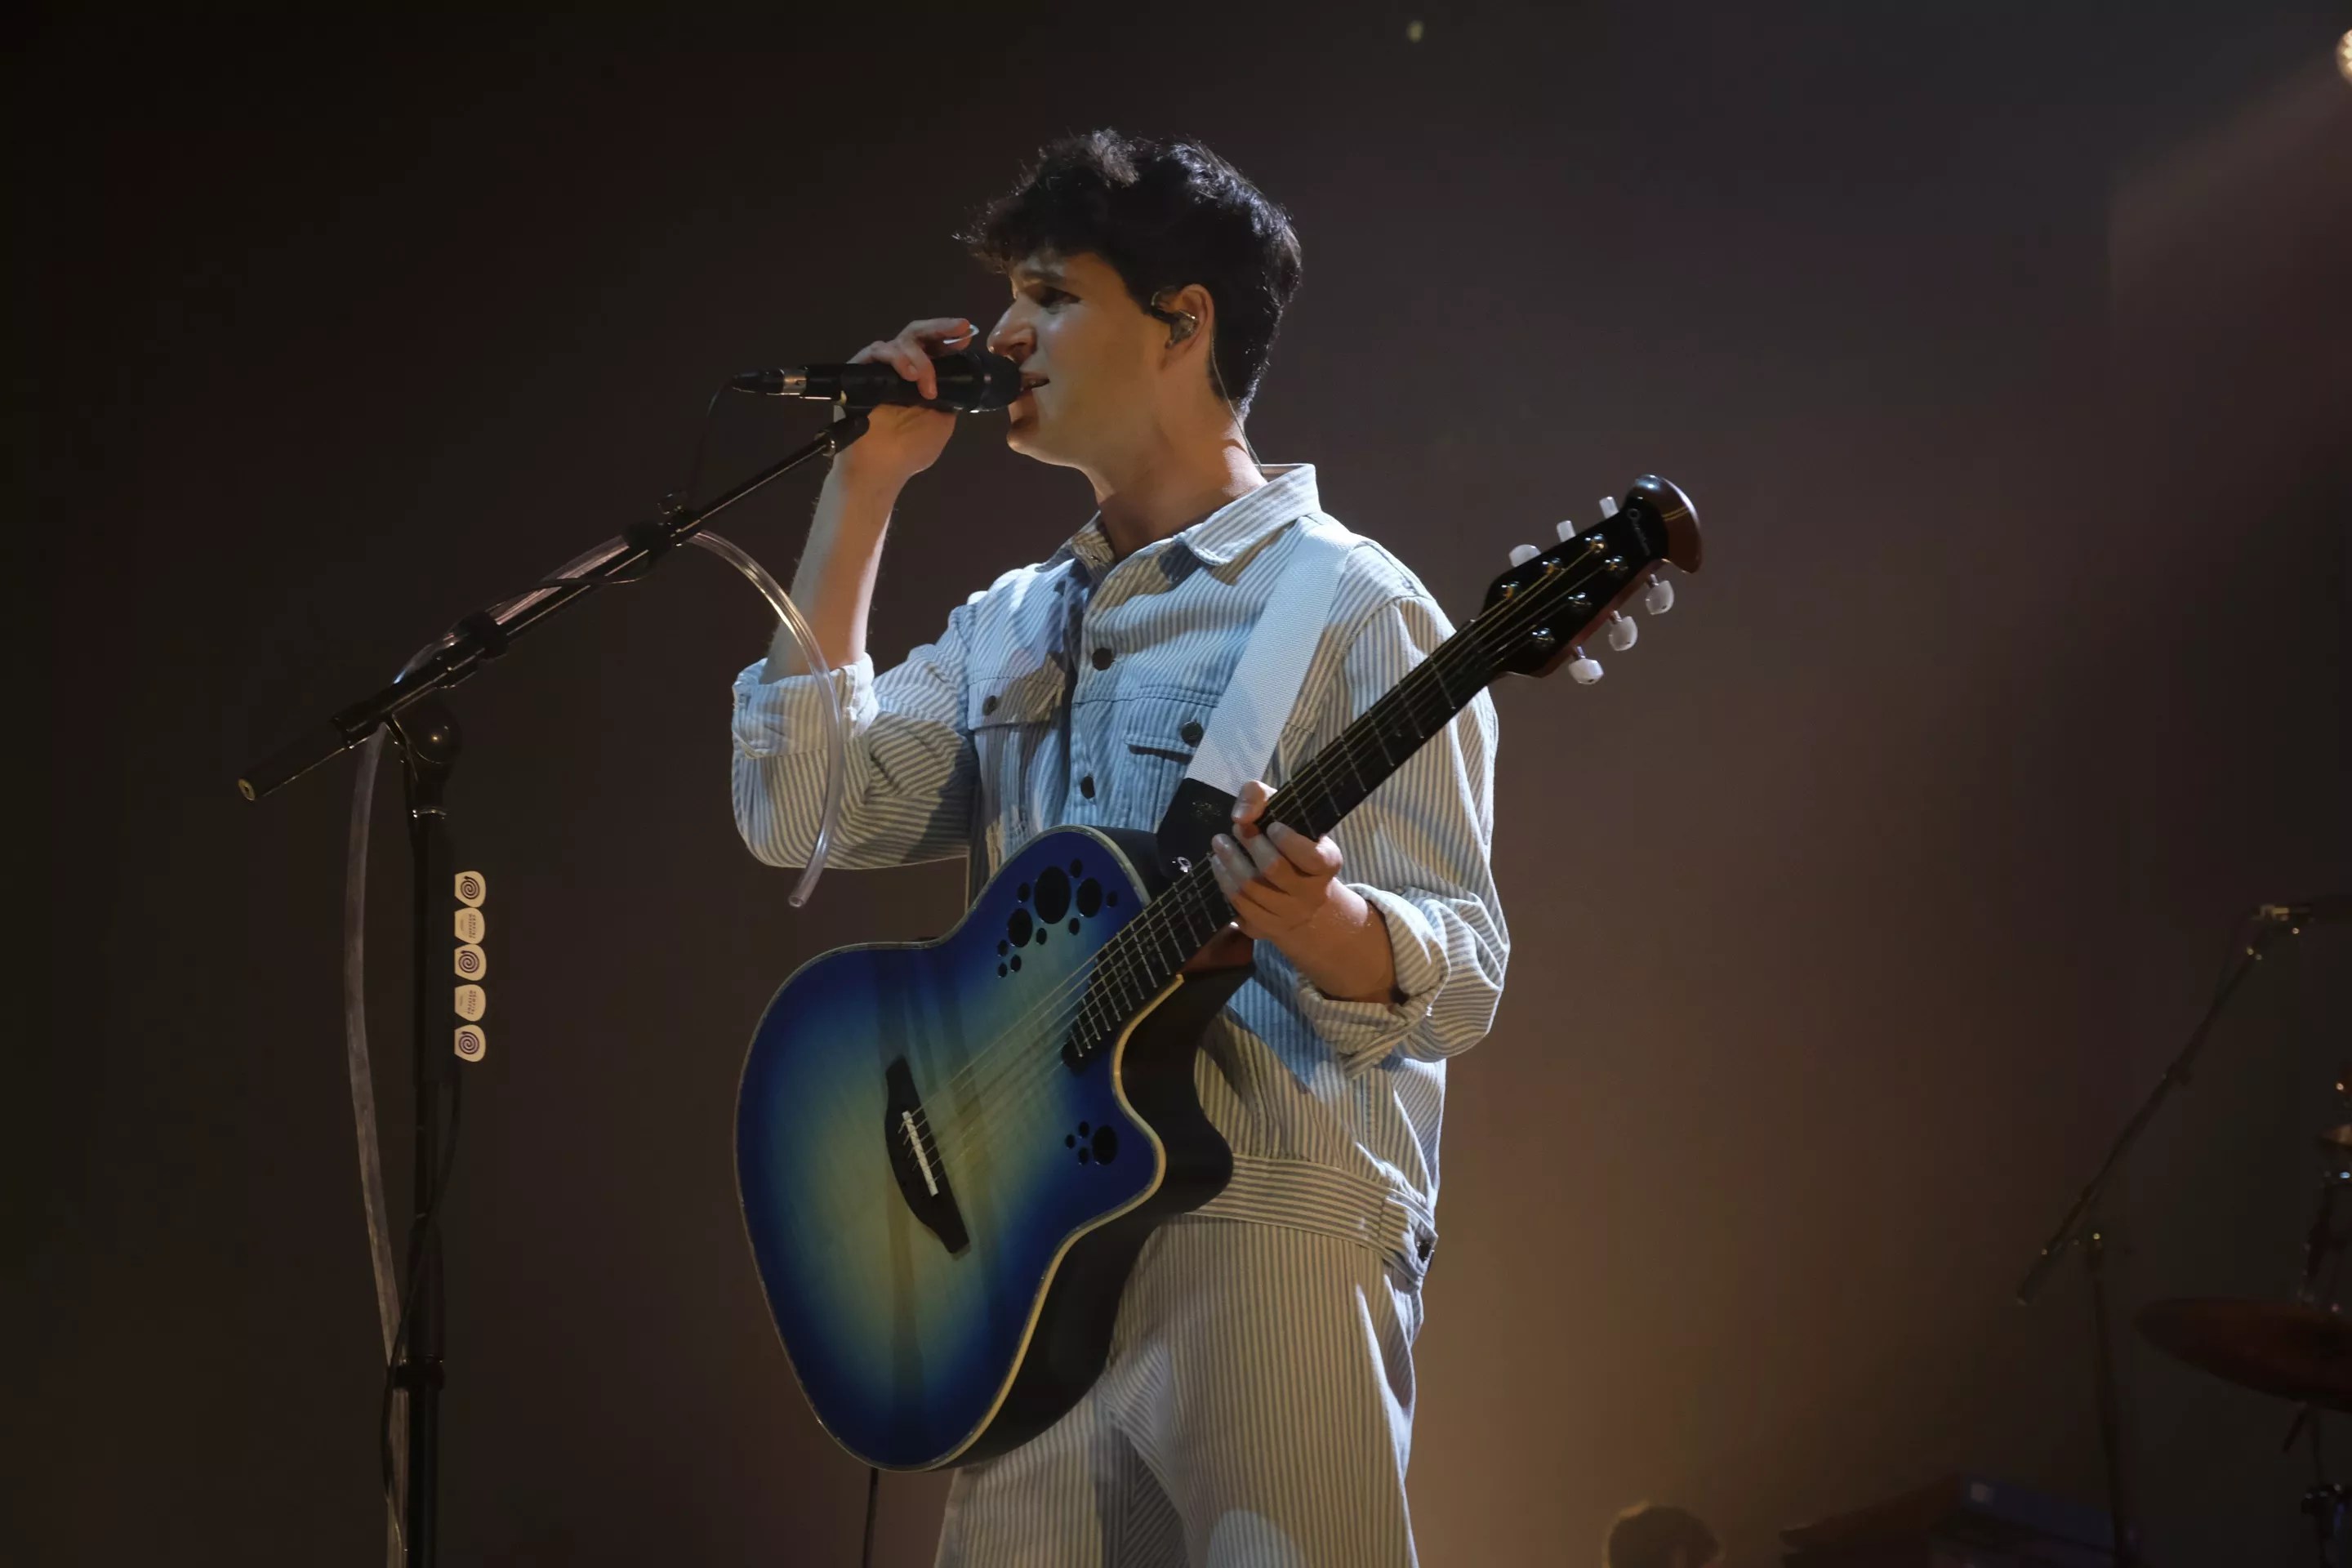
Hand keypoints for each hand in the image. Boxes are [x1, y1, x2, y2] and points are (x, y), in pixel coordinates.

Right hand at [831, 317, 972, 490]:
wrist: (882, 469)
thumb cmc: (910, 451)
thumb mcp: (942, 421)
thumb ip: (950, 396)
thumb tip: (958, 378)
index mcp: (920, 379)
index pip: (934, 349)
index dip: (949, 338)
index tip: (965, 334)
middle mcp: (899, 369)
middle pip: (917, 336)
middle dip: (940, 328)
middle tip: (957, 329)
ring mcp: (879, 369)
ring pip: (900, 343)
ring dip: (919, 359)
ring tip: (926, 383)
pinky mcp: (859, 372)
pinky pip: (877, 352)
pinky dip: (896, 358)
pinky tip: (909, 375)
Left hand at [1208, 780, 1351, 944]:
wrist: (1305, 899)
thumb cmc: (1294, 845)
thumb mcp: (1288, 813)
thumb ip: (1262, 797)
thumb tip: (1241, 816)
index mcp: (1326, 865)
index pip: (1311, 856)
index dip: (1288, 840)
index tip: (1272, 826)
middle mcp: (1311, 894)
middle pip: (1273, 869)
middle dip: (1249, 844)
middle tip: (1236, 829)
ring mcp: (1289, 915)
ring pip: (1251, 890)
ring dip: (1228, 863)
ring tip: (1219, 844)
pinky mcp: (1268, 930)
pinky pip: (1240, 909)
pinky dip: (1224, 884)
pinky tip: (1219, 866)